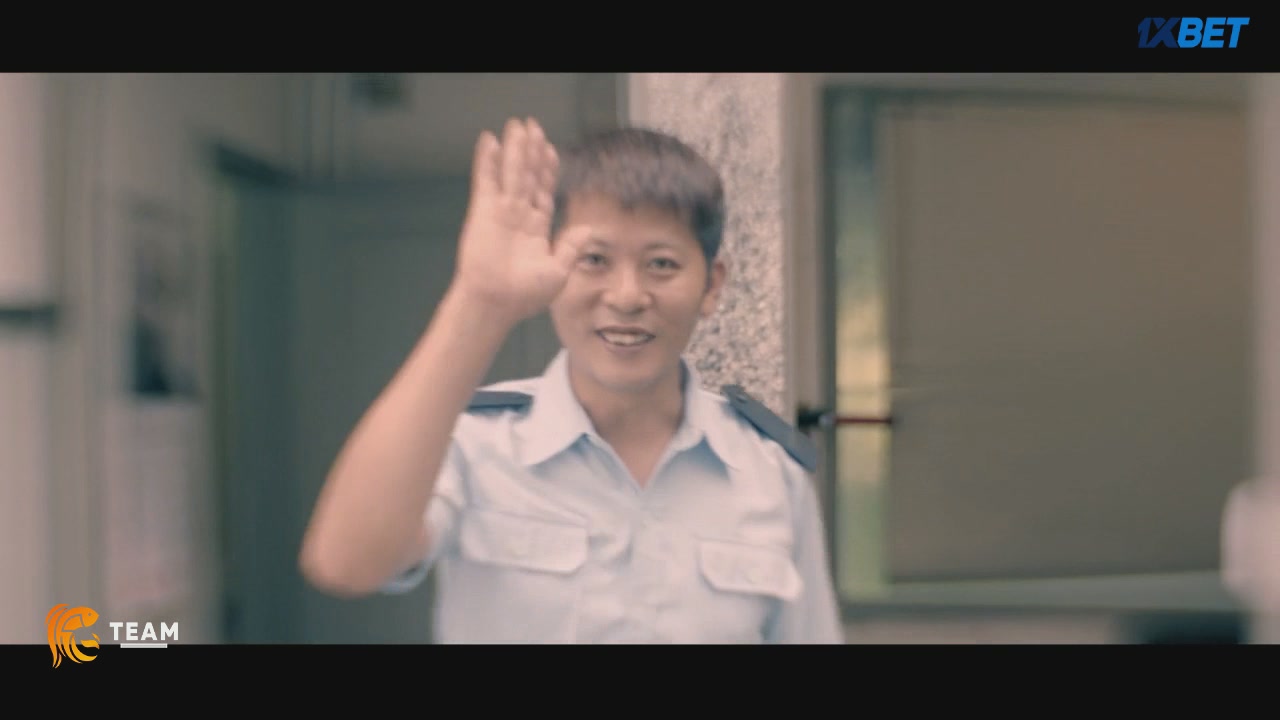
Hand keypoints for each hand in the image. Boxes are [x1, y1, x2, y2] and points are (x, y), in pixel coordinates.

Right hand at [451, 117, 587, 324]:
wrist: (497, 304)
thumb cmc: (525, 295)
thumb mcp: (559, 270)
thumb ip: (572, 246)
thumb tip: (589, 228)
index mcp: (536, 228)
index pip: (543, 190)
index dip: (547, 169)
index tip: (550, 149)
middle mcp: (518, 216)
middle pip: (527, 175)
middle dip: (531, 151)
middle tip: (533, 126)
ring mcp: (500, 211)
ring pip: (510, 172)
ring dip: (514, 148)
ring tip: (518, 124)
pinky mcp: (483, 211)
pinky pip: (486, 180)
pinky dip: (487, 160)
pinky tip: (489, 139)